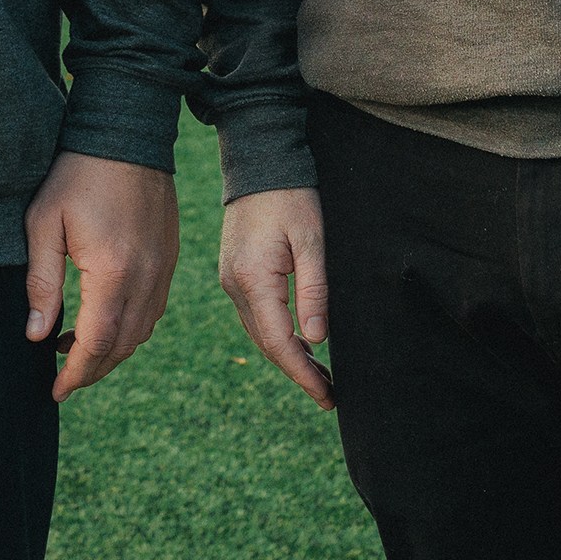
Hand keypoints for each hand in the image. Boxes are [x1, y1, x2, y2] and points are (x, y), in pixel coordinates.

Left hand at [24, 152, 180, 400]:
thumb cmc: (77, 175)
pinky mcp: (169, 258)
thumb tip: (37, 335)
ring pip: (142, 332)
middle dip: (93, 370)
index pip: (97, 342)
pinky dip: (130, 328)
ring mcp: (163, 269)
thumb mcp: (44, 225)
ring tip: (76, 351)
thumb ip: (41, 283)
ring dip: (112, 351)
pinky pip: (153, 310)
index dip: (76, 372)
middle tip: (64, 381)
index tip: (56, 391)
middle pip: (123, 345)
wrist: (127, 135)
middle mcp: (146, 278)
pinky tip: (105, 321)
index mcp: (113, 272)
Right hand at [215, 186, 331, 406]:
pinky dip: (278, 336)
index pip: (279, 341)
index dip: (303, 373)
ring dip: (288, 356)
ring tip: (321, 376)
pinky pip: (256, 316)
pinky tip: (300, 342)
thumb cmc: (291, 196)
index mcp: (253, 279)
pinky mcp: (235, 274)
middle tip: (329, 395)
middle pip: (267, 344)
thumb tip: (317, 338)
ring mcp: (231, 281)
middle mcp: (235, 286)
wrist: (259, 163)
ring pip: (260, 333)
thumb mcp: (312, 240)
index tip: (326, 396)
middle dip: (298, 372)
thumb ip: (314, 290)